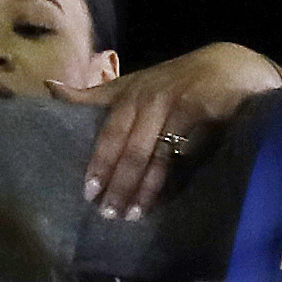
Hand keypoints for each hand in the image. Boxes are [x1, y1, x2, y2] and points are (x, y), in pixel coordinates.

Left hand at [62, 41, 281, 218]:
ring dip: (145, 188)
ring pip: (158, 156)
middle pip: (132, 149)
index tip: (89, 192)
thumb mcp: (135, 83)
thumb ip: (96, 94)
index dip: (100, 163)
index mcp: (133, 95)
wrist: (230, 66)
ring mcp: (180, 107)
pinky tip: (165, 199)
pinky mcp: (208, 115)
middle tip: (108, 213)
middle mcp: (153, 100)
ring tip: (133, 215)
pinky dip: (174, 179)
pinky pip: (187, 154)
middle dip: (120, 183)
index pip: (111, 132)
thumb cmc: (176, 79)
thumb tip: (50, 89)